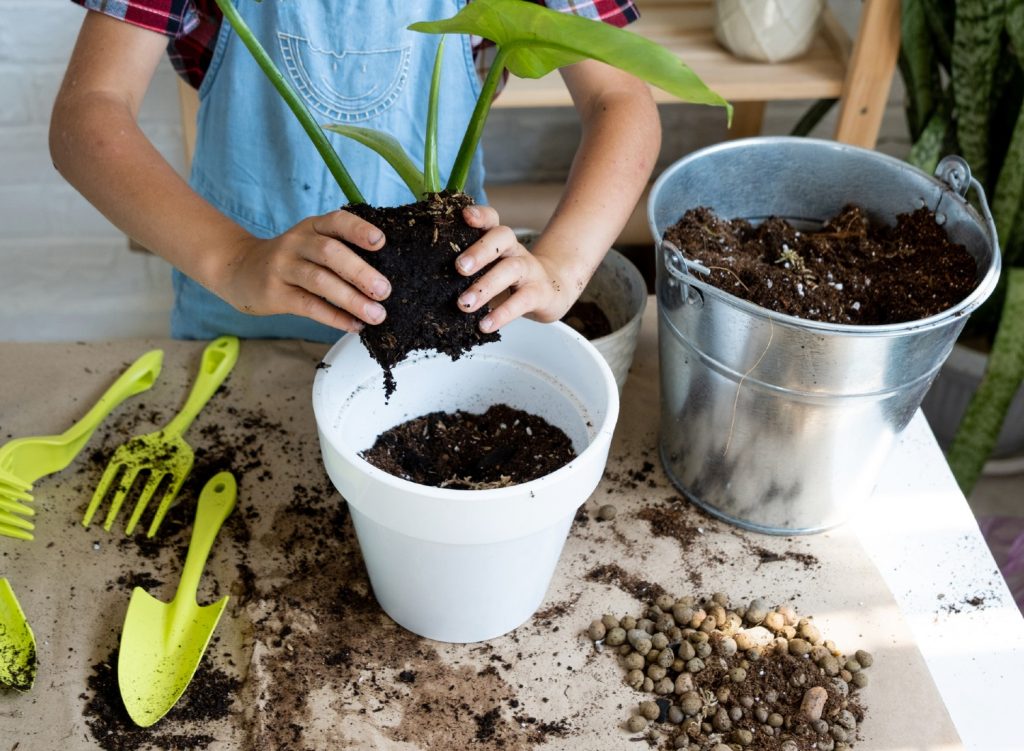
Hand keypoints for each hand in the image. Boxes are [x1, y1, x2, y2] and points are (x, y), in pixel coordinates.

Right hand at [213, 209, 391, 332]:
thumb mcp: (311, 244)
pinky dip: (334, 317)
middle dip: (360, 272)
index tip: (381, 242)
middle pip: (330, 252)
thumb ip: (341, 251)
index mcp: (312, 227)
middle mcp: (297, 243)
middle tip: (385, 290)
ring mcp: (283, 267)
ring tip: (376, 314)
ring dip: (351, 299)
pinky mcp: (276, 293)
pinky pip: (309, 305)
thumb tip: (385, 276)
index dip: (358, 230)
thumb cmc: (291, 259)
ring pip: (320, 281)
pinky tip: (353, 325)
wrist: (241, 270)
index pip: (337, 221)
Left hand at [455, 205, 583, 332]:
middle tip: (458, 268)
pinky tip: (485, 325)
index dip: (480, 215)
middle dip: (480, 250)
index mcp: (498, 240)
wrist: (550, 292)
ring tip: (464, 304)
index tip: (464, 215)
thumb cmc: (508, 280)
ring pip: (510, 269)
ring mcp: (529, 269)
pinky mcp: (539, 292)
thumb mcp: (488, 267)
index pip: (491, 219)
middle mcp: (514, 249)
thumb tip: (425, 280)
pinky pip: (521, 301)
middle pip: (502, 237)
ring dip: (485, 286)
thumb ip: (466, 267)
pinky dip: (502, 314)